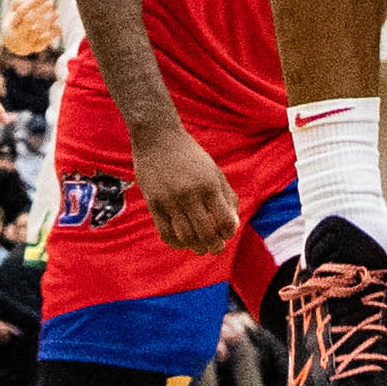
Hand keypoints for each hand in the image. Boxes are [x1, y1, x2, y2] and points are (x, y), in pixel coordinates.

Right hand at [135, 122, 237, 256]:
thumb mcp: (214, 171)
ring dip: (197, 248)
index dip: (228, 233)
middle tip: (216, 248)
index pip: (224, 222)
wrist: (158, 137)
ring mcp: (170, 200)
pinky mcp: (154, 203)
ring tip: (201, 248)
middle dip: (215, 246)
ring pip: (186, 237)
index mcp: (209, 185)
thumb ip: (227, 197)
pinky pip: (166, 233)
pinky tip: (183, 242)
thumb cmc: (190, 156)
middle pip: (206, 234)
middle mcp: (190, 194)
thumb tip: (233, 225)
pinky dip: (177, 243)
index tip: (226, 233)